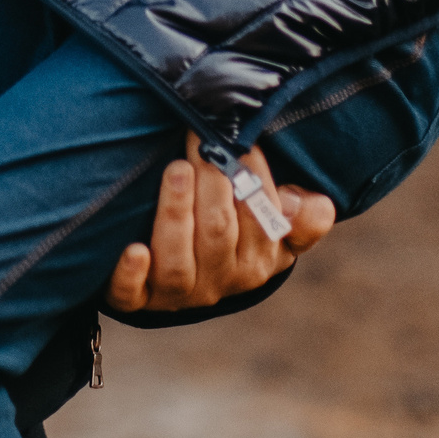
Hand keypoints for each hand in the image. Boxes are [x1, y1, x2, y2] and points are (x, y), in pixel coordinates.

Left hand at [106, 134, 336, 311]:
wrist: (184, 272)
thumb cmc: (237, 232)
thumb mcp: (280, 227)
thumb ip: (306, 216)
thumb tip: (300, 204)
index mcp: (258, 262)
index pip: (263, 221)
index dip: (252, 176)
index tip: (242, 139)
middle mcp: (218, 281)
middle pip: (218, 233)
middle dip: (212, 183)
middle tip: (202, 140)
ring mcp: (176, 292)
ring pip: (178, 260)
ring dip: (176, 213)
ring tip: (176, 170)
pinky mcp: (136, 299)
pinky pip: (133, 293)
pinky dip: (132, 274)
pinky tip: (134, 250)